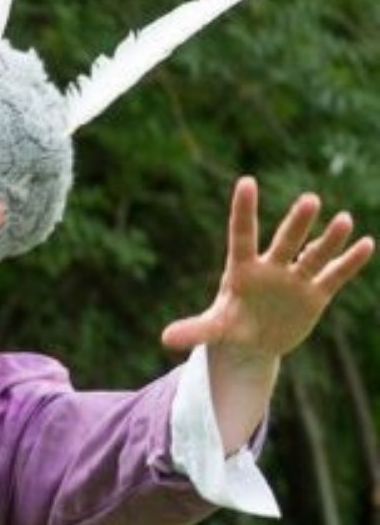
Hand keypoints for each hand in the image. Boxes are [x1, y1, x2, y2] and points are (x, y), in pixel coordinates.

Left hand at [162, 176, 372, 358]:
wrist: (253, 342)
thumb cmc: (230, 326)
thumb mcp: (214, 329)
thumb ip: (194, 330)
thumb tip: (165, 339)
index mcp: (241, 269)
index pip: (242, 234)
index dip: (244, 210)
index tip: (247, 181)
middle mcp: (270, 267)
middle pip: (285, 241)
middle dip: (297, 223)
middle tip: (310, 200)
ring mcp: (294, 279)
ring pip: (314, 255)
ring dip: (328, 239)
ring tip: (343, 219)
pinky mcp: (315, 295)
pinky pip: (334, 275)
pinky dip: (349, 262)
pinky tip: (365, 244)